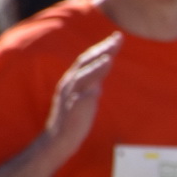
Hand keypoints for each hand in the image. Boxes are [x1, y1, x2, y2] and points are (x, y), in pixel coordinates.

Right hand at [44, 34, 119, 157]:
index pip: (88, 59)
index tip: (117, 37)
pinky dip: (89, 92)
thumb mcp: (83, 97)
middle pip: (85, 62)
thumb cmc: (73, 118)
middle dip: (102, 50)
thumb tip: (99, 82)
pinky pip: (81, 99)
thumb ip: (91, 87)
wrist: (59, 139)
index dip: (102, 47)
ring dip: (96, 68)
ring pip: (82, 78)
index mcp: (72, 80)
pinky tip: (97, 89)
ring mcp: (71, 97)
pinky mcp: (73, 111)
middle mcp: (70, 84)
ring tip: (109, 58)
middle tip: (118, 39)